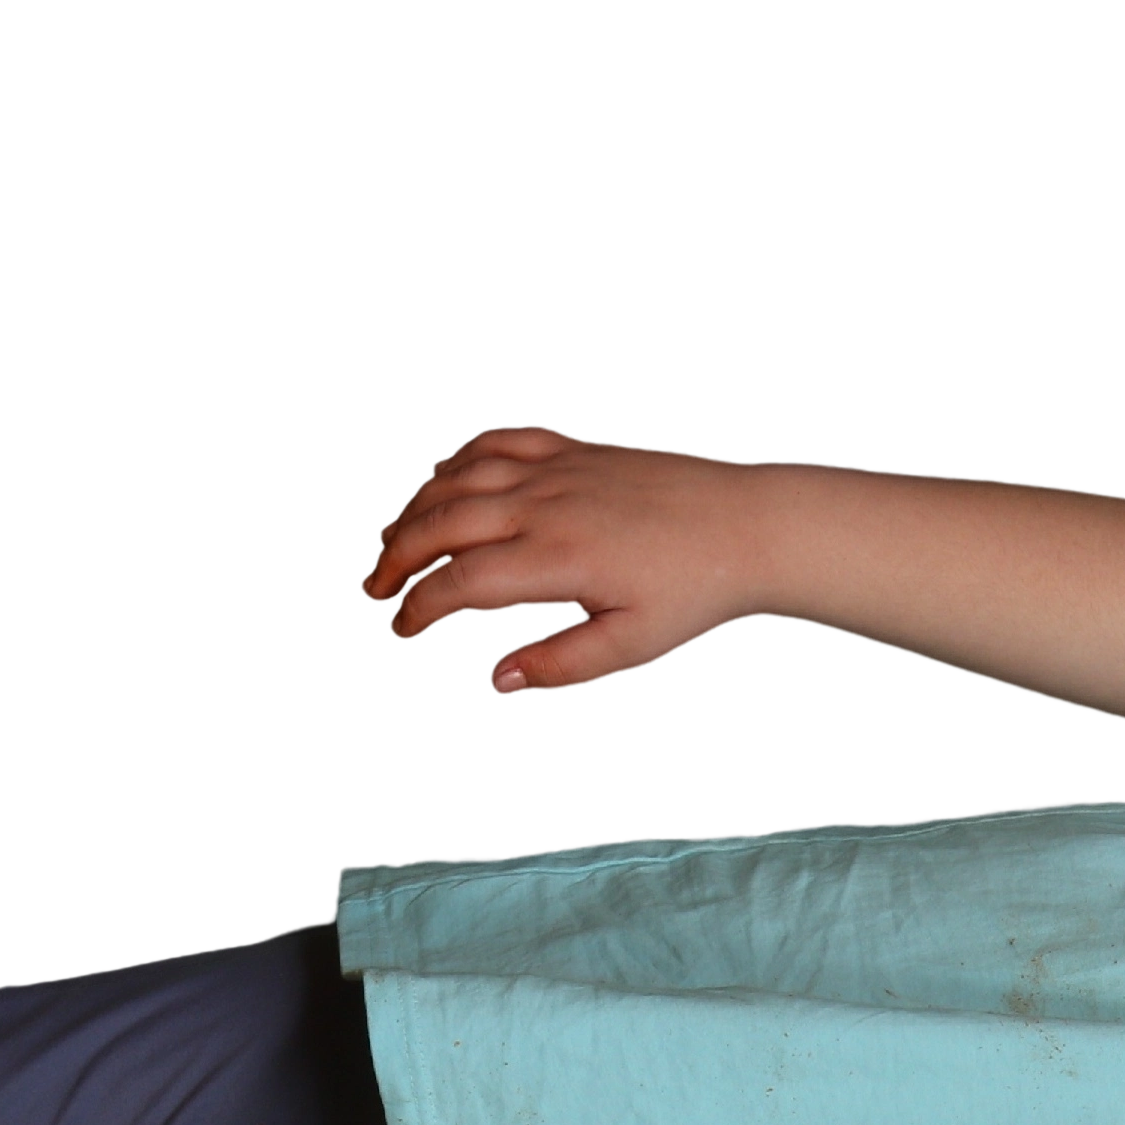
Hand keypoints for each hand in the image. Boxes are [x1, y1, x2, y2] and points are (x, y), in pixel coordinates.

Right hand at [359, 426, 777, 696]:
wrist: (748, 526)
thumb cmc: (697, 588)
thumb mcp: (633, 644)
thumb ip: (560, 663)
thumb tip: (495, 682)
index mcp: (554, 556)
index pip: (456, 582)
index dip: (415, 609)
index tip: (400, 631)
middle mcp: (543, 502)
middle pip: (437, 525)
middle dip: (395, 560)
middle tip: (376, 593)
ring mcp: (555, 467)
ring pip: (454, 479)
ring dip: (412, 511)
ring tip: (394, 545)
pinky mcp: (571, 445)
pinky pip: (493, 441)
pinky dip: (454, 462)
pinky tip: (440, 486)